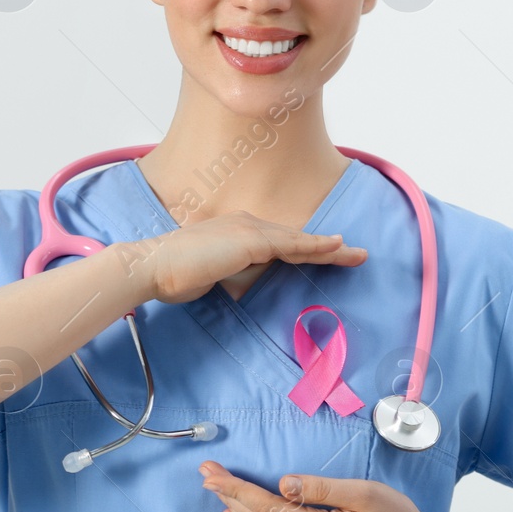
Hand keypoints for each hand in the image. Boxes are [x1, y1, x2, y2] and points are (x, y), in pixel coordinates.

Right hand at [129, 212, 366, 304]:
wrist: (155, 266)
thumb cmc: (176, 275)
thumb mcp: (213, 276)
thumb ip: (235, 275)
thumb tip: (250, 286)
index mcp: (237, 232)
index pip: (280, 243)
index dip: (306, 249)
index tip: (328, 256)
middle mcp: (247, 224)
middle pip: (295, 239)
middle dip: (327, 247)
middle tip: (355, 253)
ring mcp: (250, 229)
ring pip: (299, 241)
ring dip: (331, 248)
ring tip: (357, 254)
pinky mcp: (252, 240)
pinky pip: (292, 245)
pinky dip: (316, 246)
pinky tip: (336, 248)